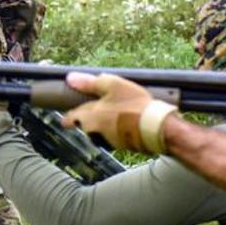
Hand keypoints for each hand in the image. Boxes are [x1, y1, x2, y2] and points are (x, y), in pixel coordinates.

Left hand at [61, 72, 176, 152]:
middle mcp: (94, 133)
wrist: (156, 127)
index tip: (73, 111)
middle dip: (91, 117)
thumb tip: (70, 78)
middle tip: (104, 105)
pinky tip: (129, 120)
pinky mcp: (121, 146)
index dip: (70, 115)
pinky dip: (118, 129)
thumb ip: (90, 83)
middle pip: (86, 125)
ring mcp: (107, 141)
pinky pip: (114, 135)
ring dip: (106, 123)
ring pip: (100, 130)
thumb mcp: (112, 85)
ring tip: (120, 110)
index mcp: (88, 118)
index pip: (69, 120)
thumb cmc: (133, 105)